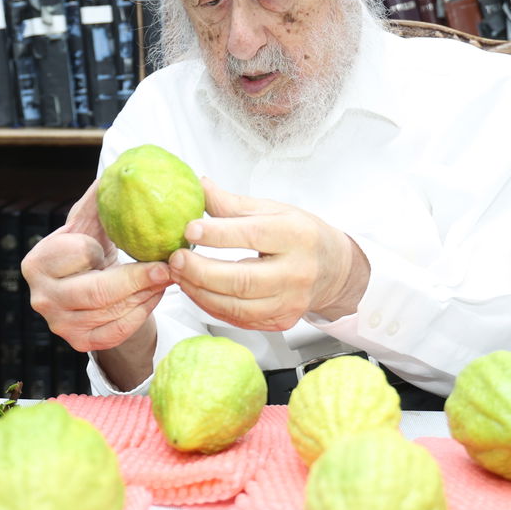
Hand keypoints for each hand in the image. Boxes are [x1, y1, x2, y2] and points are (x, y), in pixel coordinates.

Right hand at [21, 180, 172, 352]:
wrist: (87, 287)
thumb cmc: (91, 247)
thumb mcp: (91, 221)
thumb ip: (101, 197)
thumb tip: (124, 169)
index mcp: (37, 263)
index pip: (78, 253)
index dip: (103, 247)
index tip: (127, 238)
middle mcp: (42, 298)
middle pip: (97, 291)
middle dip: (138, 277)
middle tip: (168, 266)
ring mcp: (60, 325)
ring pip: (113, 312)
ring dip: (147, 294)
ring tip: (168, 276)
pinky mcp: (82, 343)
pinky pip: (119, 330)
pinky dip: (143, 312)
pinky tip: (156, 294)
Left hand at [166, 178, 369, 330]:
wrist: (333, 269)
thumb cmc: (302, 235)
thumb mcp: (273, 210)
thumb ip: (233, 204)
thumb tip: (199, 187)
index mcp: (296, 235)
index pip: (253, 236)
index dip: (218, 234)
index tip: (189, 229)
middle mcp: (297, 272)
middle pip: (242, 279)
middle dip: (201, 271)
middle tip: (177, 259)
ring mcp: (290, 302)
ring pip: (237, 306)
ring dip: (200, 292)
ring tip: (180, 275)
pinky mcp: (282, 321)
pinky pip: (240, 319)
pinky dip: (212, 306)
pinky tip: (198, 291)